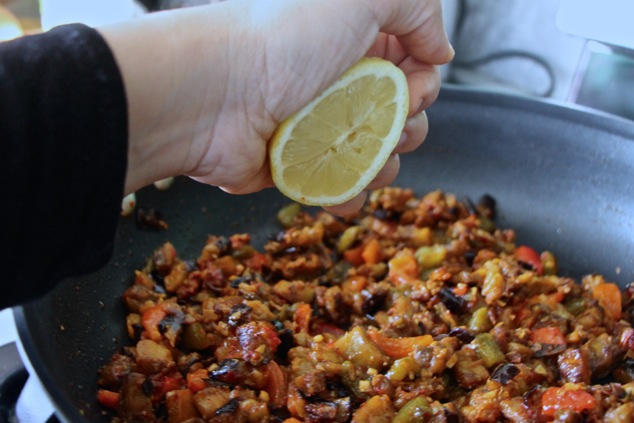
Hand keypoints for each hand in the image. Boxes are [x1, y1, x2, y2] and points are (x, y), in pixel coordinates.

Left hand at [99, 0, 452, 213]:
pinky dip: (350, 193)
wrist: (213, 95)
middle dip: (408, 125)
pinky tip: (343, 189)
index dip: (424, 82)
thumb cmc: (282, 40)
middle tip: (385, 121)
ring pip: (377, 156)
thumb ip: (417, 5)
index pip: (413, 67)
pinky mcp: (300, 167)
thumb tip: (442, 49)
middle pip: (400, 114)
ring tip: (359, 156)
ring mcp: (319, 128)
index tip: (414, 88)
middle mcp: (339, 83)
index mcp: (354, 42)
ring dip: (383, 163)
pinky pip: (340, 188)